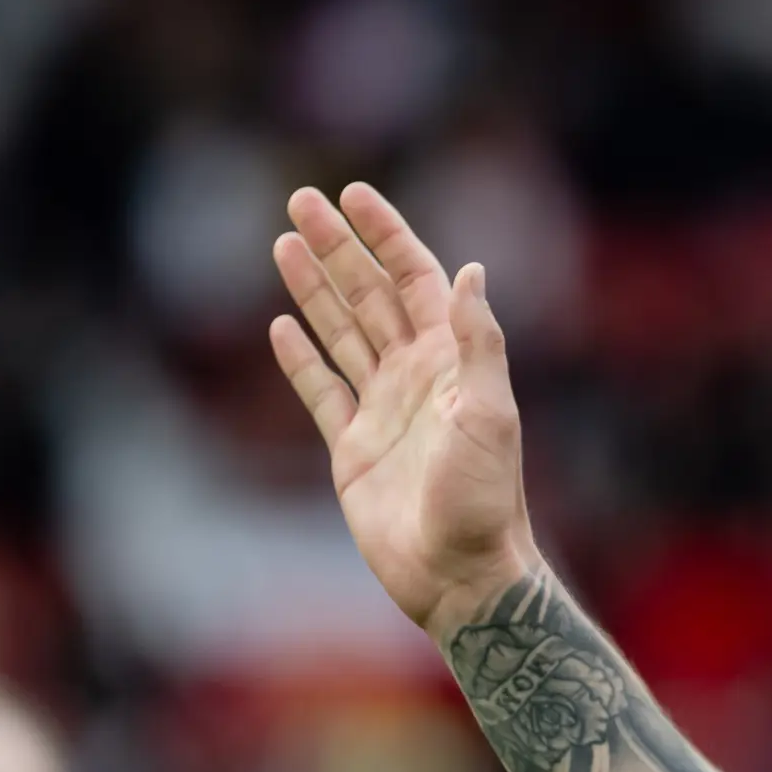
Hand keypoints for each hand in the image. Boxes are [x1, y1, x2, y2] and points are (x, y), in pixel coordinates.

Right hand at [269, 182, 537, 639]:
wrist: (461, 575)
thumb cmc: (484, 500)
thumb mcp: (489, 415)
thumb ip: (479, 343)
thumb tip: (470, 269)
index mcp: (451, 362)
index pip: (414, 280)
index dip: (386, 235)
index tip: (353, 195)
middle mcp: (416, 377)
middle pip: (369, 295)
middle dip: (337, 248)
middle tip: (298, 199)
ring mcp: (383, 411)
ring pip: (341, 334)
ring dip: (314, 289)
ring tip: (282, 243)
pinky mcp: (353, 450)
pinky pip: (322, 393)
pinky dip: (301, 359)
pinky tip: (281, 326)